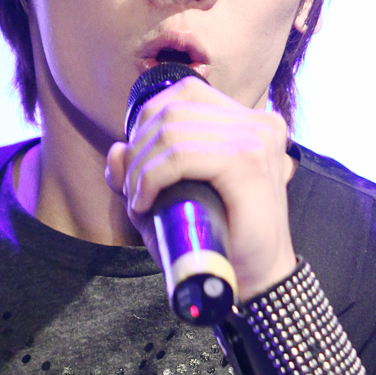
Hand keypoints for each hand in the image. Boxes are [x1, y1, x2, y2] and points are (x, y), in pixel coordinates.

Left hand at [104, 76, 297, 300]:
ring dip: (141, 166)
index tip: (140, 165)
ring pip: (171, 129)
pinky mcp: (247, 161)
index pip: (186, 93)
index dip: (149, 121)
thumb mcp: (173, 202)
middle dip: (138, 147)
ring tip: (140, 200)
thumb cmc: (220, 242)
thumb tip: (116, 150)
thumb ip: (142, 173)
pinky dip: (152, 177)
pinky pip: (180, 155)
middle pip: (173, 108)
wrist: (259, 281)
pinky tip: (146, 203)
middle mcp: (258, 122)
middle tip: (133, 189)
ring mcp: (256, 138)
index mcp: (250, 122)